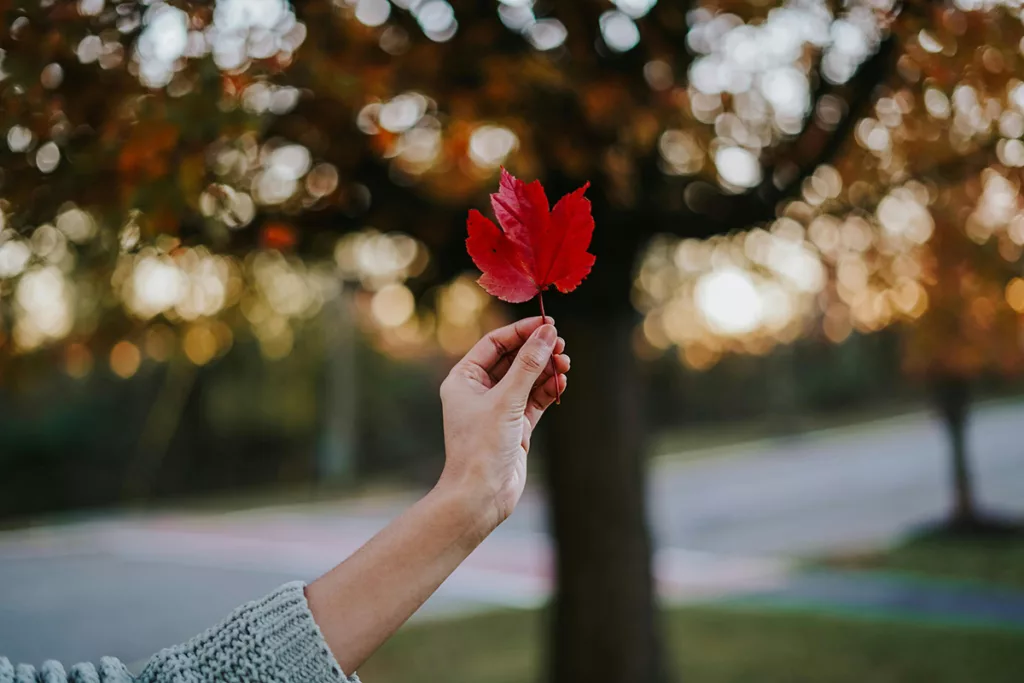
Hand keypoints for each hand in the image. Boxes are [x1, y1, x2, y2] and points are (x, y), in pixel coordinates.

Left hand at [437, 316, 568, 535]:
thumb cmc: (481, 448)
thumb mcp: (506, 400)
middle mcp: (478, 392)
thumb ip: (529, 365)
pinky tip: (561, 383)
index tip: (548, 324)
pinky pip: (534, 400)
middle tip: (561, 345)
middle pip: (513, 359)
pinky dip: (548, 390)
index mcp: (463, 379)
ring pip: (527, 379)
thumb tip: (547, 334)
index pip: (494, 343)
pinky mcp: (515, 427)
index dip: (521, 331)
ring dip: (546, 370)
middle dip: (537, 351)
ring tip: (566, 365)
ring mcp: (498, 409)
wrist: (481, 496)